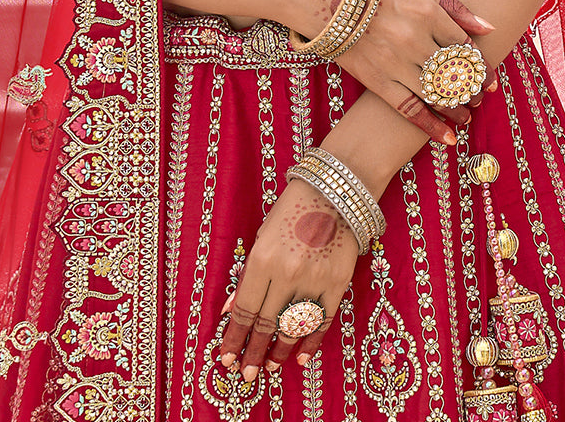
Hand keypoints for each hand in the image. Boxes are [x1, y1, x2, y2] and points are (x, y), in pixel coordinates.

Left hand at [218, 179, 358, 378]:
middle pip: (266, 323)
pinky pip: (322, 320)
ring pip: (293, 327)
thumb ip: (248, 275)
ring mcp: (315, 278)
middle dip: (253, 351)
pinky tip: (301, 357)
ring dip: (279, 350)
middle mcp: (288, 272)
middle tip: (246, 373)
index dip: (234, 337)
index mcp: (263, 258)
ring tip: (270, 365)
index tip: (226, 357)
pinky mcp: (338, 282)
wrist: (335, 190)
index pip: (245, 309)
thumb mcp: (262, 238)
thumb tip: (231, 311)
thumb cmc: (292, 210)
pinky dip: (311, 341)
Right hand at [336, 0, 496, 144]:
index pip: (464, 46)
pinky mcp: (376, 80)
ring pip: (437, 94)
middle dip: (471, 90)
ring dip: (456, 109)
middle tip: (477, 98)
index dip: (481, 66)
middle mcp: (414, 39)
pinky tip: (447, 137)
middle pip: (454, 73)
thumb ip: (454, 6)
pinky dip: (430, 125)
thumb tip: (488, 28)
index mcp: (427, 12)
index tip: (489, 80)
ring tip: (465, 116)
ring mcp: (395, 62)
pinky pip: (408, 108)